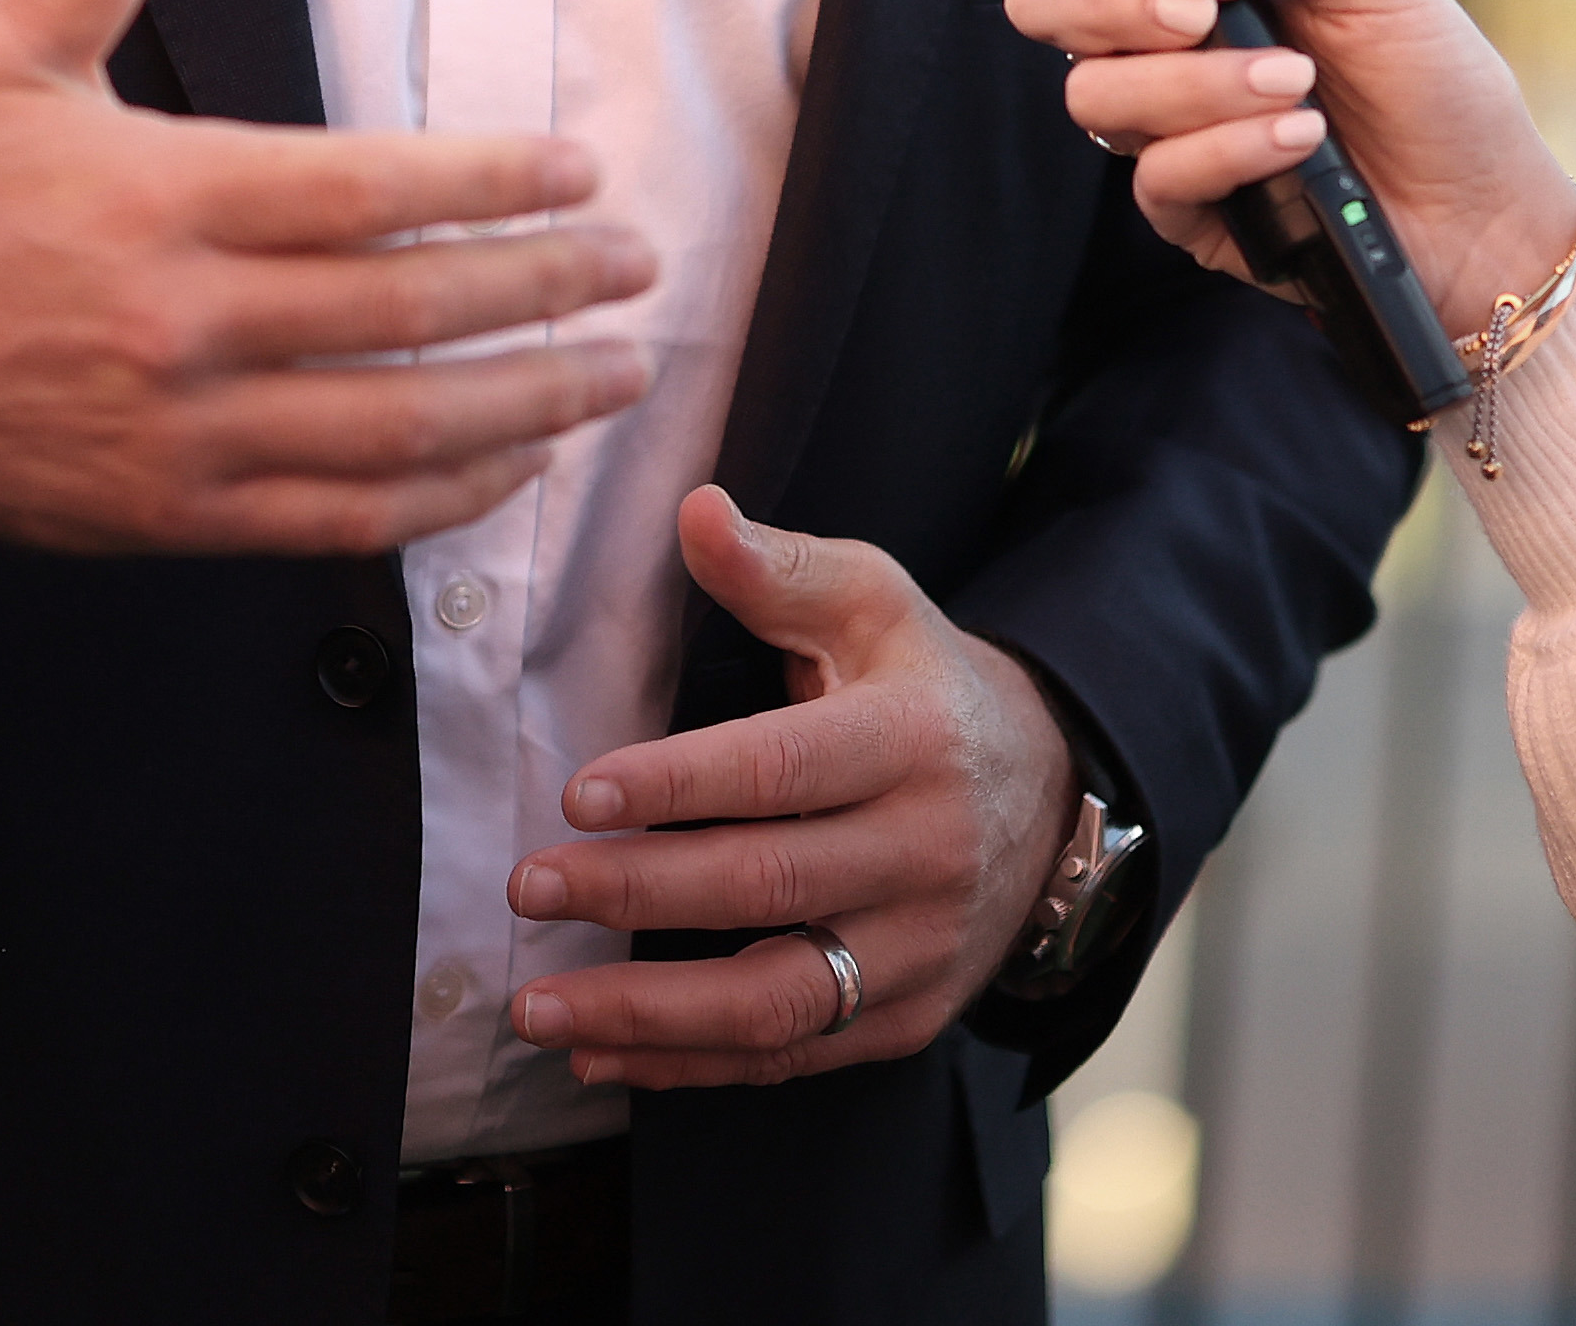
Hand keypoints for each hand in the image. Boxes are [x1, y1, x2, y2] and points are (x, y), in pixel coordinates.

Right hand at [0, 0, 659, 553]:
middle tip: (633, 269)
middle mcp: (186, 320)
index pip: (369, 191)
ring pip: (396, 427)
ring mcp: (186, 429)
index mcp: (162, 197)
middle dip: (546, 289)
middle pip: (409, 309)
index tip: (578, 174)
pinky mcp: (174, 513)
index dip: (492, 183)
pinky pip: (339, 519)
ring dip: (526, 403)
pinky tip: (508, 467)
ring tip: (612, 374)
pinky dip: (440, 500)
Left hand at [500, 488, 1074, 1084]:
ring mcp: (921, 948)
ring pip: (779, 1000)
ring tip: (539, 1008)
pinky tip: (600, 1052)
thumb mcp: (872, 602)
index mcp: (911, 738)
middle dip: (636, 891)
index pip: (783, 768)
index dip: (678, 783)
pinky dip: (690, 1065)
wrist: (1048, 791)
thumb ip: (778, 568)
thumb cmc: (922, 683)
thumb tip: (693, 510)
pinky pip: (792, 1056)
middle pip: (768, 884)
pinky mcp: (907, 1017)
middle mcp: (926, 851)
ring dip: (649, 1015)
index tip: (578, 794)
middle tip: (527, 885)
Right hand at [992, 0, 1575, 323]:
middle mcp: (1164, 51)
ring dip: (1195, 85)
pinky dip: (1225, 150)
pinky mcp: (1192, 214)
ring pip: (1098, 98)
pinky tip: (1299, 140)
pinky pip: (1156, 178)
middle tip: (1196, 13)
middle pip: (1048, 13)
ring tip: (1296, 85)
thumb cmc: (1433, 78)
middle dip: (1106, 4)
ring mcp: (1170, 133)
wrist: (1486, 204)